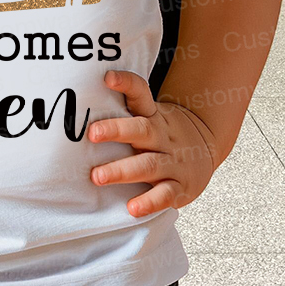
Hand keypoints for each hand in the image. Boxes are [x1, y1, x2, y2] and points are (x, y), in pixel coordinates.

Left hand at [88, 69, 217, 216]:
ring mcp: (173, 161)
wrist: (206, 146)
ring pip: (148, 164)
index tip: (107, 78)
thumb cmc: (163, 131)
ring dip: (122, 171)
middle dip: (116, 131)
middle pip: (141, 129)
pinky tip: (132, 208)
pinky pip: (165, 195)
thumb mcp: (149, 114)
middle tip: (91, 134)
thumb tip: (78, 101)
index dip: (125, 83)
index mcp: (153, 115)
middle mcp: (162, 136)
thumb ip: (122, 108)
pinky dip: (149, 202)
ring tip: (97, 176)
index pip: (140, 93)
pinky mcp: (180, 187)